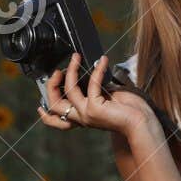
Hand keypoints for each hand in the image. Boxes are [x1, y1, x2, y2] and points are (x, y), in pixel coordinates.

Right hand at [37, 52, 155, 139]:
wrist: (142, 123)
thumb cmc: (130, 112)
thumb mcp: (107, 99)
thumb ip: (94, 91)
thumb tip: (90, 74)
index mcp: (83, 118)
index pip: (57, 121)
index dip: (45, 115)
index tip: (39, 106)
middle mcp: (82, 118)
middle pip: (54, 105)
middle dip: (51, 86)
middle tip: (58, 71)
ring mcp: (87, 114)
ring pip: (68, 91)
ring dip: (72, 70)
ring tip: (76, 57)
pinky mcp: (95, 108)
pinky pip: (91, 83)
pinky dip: (97, 70)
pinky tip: (103, 61)